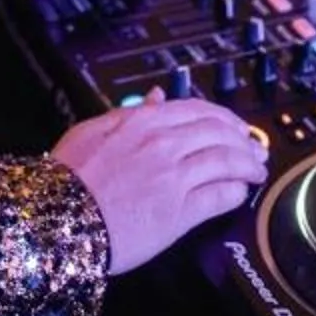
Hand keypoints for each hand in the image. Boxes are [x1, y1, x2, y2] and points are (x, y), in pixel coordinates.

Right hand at [51, 95, 272, 273]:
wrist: (59, 219)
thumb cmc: (69, 179)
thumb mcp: (93, 130)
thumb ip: (129, 112)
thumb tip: (155, 96)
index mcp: (143, 121)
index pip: (197, 109)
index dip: (223, 117)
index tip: (234, 125)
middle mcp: (163, 144)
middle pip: (220, 132)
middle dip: (244, 139)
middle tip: (254, 148)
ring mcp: (174, 177)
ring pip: (227, 160)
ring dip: (248, 164)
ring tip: (257, 171)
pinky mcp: (179, 212)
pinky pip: (220, 196)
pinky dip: (236, 192)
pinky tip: (240, 194)